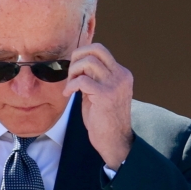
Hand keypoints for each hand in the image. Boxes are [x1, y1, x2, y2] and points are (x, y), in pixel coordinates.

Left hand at [62, 43, 133, 169]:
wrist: (114, 140)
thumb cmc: (103, 119)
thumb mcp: (100, 92)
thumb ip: (93, 77)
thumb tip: (77, 64)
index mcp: (121, 73)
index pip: (100, 51)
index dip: (82, 56)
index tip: (74, 70)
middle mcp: (121, 75)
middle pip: (96, 49)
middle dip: (77, 57)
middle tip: (71, 73)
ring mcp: (115, 84)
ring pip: (88, 61)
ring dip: (73, 71)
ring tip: (70, 85)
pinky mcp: (105, 95)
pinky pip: (82, 80)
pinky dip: (71, 85)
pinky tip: (69, 94)